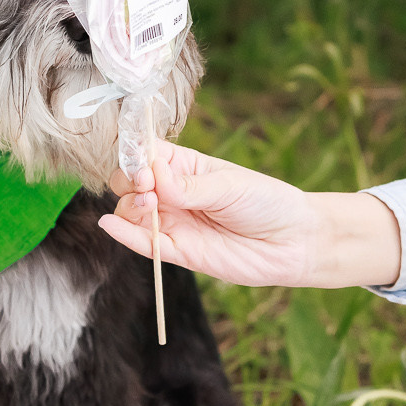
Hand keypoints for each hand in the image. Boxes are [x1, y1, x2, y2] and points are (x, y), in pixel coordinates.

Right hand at [96, 143, 400, 288]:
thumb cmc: (267, 203)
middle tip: (148, 185)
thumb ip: (189, 186)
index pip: (147, 154)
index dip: (136, 155)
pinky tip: (111, 224)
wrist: (294, 241)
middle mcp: (174, 194)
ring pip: (132, 213)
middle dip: (131, 181)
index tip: (142, 161)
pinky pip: (145, 244)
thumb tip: (153, 177)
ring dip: (130, 207)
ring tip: (149, 205)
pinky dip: (124, 235)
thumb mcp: (230, 186)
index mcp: (185, 166)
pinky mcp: (180, 252)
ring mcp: (175, 222)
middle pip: (131, 183)